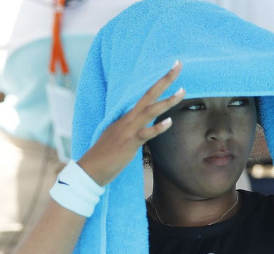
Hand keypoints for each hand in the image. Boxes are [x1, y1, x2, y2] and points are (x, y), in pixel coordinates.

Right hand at [78, 61, 185, 184]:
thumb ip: (131, 128)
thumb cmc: (106, 155)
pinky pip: (145, 134)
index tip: (172, 69)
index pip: (146, 95)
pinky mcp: (129, 144)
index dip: (160, 83)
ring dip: (167, 101)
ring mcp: (129, 130)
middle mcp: (128, 119)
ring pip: (150, 111)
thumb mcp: (119, 136)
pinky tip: (169, 122)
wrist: (91, 169)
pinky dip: (158, 128)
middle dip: (165, 80)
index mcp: (127, 117)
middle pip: (149, 95)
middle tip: (178, 65)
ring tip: (182, 91)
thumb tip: (144, 126)